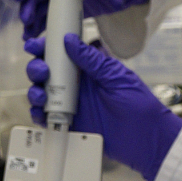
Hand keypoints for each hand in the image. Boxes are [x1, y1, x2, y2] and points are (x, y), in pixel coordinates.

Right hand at [25, 33, 181, 180]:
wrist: (147, 140)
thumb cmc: (139, 104)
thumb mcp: (116, 77)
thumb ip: (93, 60)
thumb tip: (69, 40)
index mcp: (88, 69)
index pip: (61, 53)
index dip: (45, 47)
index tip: (34, 44)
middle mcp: (76, 85)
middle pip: (47, 72)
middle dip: (36, 68)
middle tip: (42, 71)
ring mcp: (72, 104)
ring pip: (43, 93)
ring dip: (34, 91)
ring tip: (40, 94)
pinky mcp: (70, 124)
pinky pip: (47, 117)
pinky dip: (39, 114)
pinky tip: (41, 112)